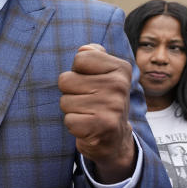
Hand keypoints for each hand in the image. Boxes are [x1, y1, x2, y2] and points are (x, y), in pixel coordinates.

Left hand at [58, 44, 135, 182]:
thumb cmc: (102, 100)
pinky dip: (74, 125)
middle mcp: (119, 85)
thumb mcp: (104, 73)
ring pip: (65, 101)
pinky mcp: (102, 127)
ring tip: (89, 113)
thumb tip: (83, 49)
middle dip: (71, 92)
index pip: (80, 58)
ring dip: (72, 109)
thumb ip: (93, 55)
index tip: (91, 82)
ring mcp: (112, 107)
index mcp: (121, 68)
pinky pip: (68, 120)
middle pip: (66, 80)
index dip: (78, 72)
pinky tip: (88, 126)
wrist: (115, 138)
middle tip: (88, 101)